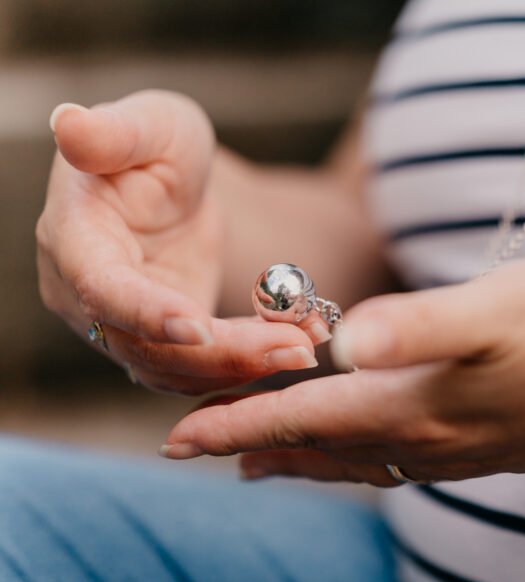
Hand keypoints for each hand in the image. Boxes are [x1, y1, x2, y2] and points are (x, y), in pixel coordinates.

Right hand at [37, 90, 327, 394]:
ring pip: (180, 370)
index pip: (104, 289)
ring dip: (247, 365)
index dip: (149, 314)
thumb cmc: (158, 142)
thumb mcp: (149, 122)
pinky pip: (204, 368)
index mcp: (74, 238)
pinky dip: (253, 363)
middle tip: (296, 347)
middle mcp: (84, 295)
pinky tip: (301, 340)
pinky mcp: (161, 344)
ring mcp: (121, 326)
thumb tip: (70, 123)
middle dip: (225, 354)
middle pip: (147, 347)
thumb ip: (114, 132)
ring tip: (308, 342)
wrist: (175, 178)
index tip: (202, 327)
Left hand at [163, 258, 524, 483]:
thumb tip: (345, 341)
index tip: (177, 436)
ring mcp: (468, 448)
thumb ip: (418, 326)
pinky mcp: (497, 444)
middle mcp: (435, 437)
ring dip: (306, 458)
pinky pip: (404, 461)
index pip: (303, 421)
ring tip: (266, 459)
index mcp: (419, 404)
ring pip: (361, 461)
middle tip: (200, 448)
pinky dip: (361, 456)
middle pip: (322, 451)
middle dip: (256, 447)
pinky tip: (371, 447)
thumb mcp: (501, 309)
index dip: (236, 425)